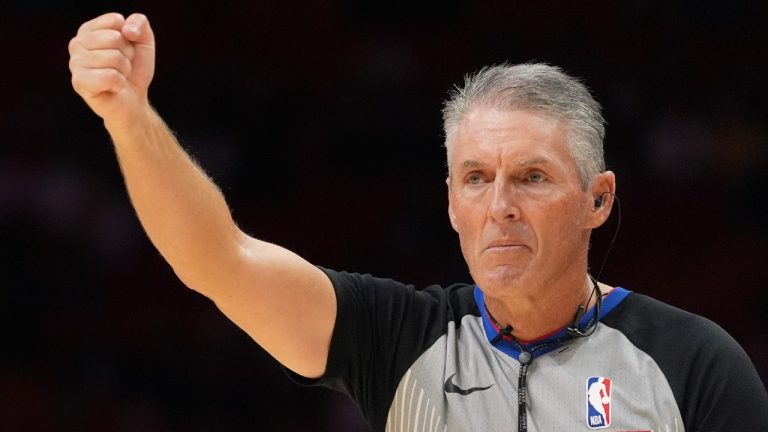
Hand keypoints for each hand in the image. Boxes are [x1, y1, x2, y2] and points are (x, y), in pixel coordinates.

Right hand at [68, 13, 154, 127]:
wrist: (133, 100)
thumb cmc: (134, 70)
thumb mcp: (143, 41)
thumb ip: (139, 23)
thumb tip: (126, 30)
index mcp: (89, 30)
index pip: (116, 21)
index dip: (129, 38)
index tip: (125, 50)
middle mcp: (77, 43)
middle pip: (115, 39)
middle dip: (127, 55)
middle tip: (122, 67)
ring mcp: (75, 63)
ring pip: (113, 58)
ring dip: (124, 71)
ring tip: (117, 77)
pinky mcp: (78, 82)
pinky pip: (109, 76)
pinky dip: (118, 83)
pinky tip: (112, 88)